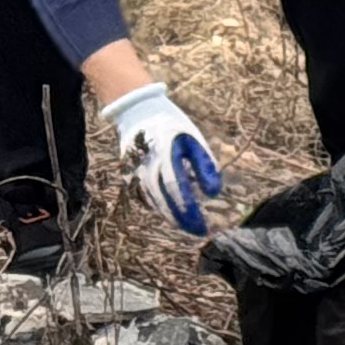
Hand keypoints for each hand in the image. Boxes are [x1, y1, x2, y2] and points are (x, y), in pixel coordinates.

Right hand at [101, 82, 222, 236]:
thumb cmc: (172, 125)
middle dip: (181, 218)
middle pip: (163, 200)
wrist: (138, 112)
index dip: (189, 208)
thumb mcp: (194, 139)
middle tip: (197, 231)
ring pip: (153, 201)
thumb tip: (214, 192)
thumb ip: (204, 165)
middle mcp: (146, 167)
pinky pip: (145, 196)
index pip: (176, 188)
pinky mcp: (130, 175)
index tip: (202, 224)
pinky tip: (172, 213)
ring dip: (170, 215)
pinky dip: (159, 206)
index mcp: (164, 156)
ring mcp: (135, 172)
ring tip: (187, 225)